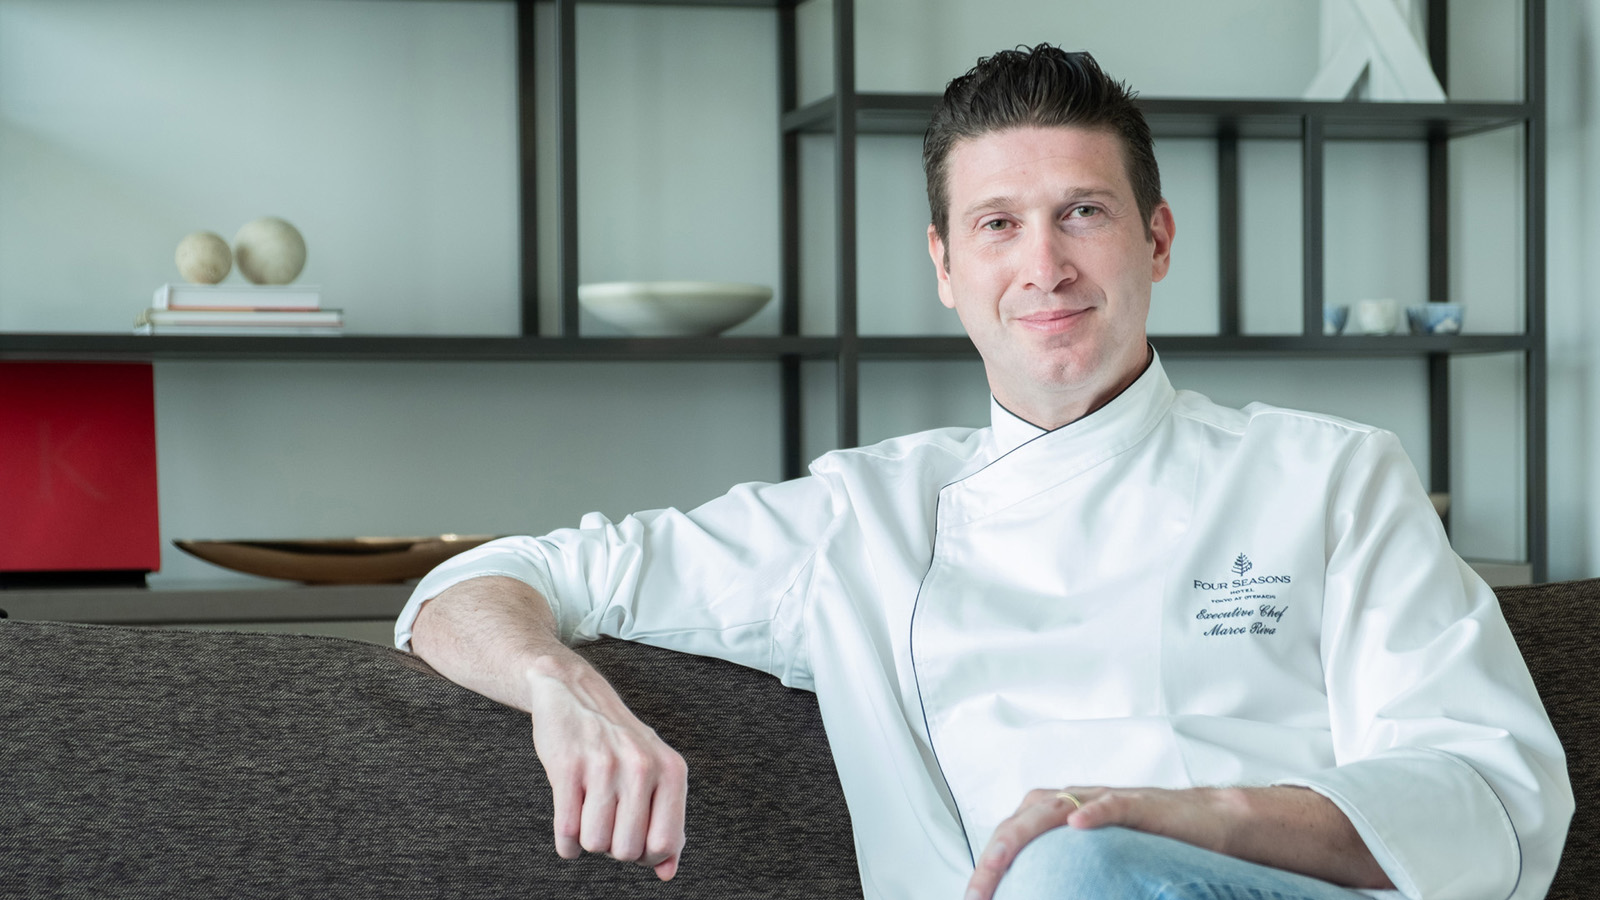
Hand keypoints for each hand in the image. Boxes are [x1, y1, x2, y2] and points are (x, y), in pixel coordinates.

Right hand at [525, 655, 688, 879]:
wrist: (575, 693)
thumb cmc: (620, 742)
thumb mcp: (657, 772)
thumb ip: (667, 822)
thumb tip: (667, 872)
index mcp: (671, 770)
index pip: (665, 844)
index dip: (646, 854)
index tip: (635, 836)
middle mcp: (642, 767)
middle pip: (627, 851)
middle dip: (614, 847)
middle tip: (608, 820)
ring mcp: (604, 766)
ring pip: (595, 844)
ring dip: (588, 840)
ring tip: (590, 813)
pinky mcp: (567, 768)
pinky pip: (566, 833)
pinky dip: (567, 842)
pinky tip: (572, 819)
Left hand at [967, 785, 1231, 899]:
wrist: (1215, 821)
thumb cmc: (1158, 842)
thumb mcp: (1104, 859)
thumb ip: (1073, 871)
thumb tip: (1048, 896)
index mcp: (1065, 813)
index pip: (1014, 831)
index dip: (989, 860)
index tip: (974, 896)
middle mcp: (1079, 800)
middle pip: (1023, 819)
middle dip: (994, 853)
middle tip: (976, 891)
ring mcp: (1108, 799)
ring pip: (1055, 806)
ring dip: (1024, 832)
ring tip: (999, 858)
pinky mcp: (1143, 805)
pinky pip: (1113, 803)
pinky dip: (1093, 812)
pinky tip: (1076, 824)